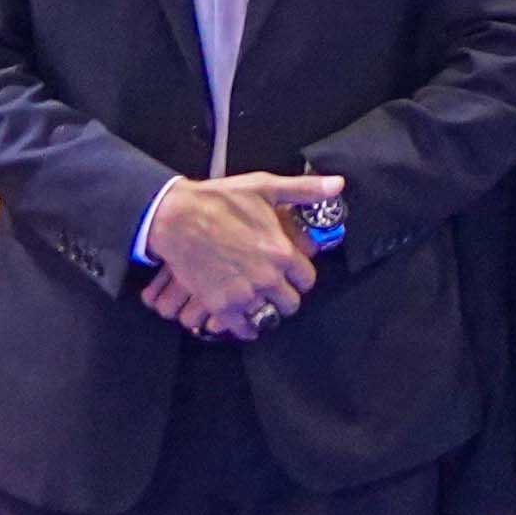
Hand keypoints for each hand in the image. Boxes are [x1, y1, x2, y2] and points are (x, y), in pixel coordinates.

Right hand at [144, 173, 334, 339]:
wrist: (177, 218)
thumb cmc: (220, 200)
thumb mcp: (266, 188)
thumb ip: (305, 190)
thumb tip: (337, 185)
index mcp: (281, 252)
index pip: (308, 279)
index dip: (300, 276)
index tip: (291, 272)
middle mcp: (267, 278)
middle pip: (291, 303)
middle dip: (285, 295)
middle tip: (273, 286)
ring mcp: (244, 294)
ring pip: (269, 318)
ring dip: (265, 311)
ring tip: (257, 300)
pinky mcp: (221, 306)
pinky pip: (243, 330)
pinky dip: (244, 326)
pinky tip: (242, 316)